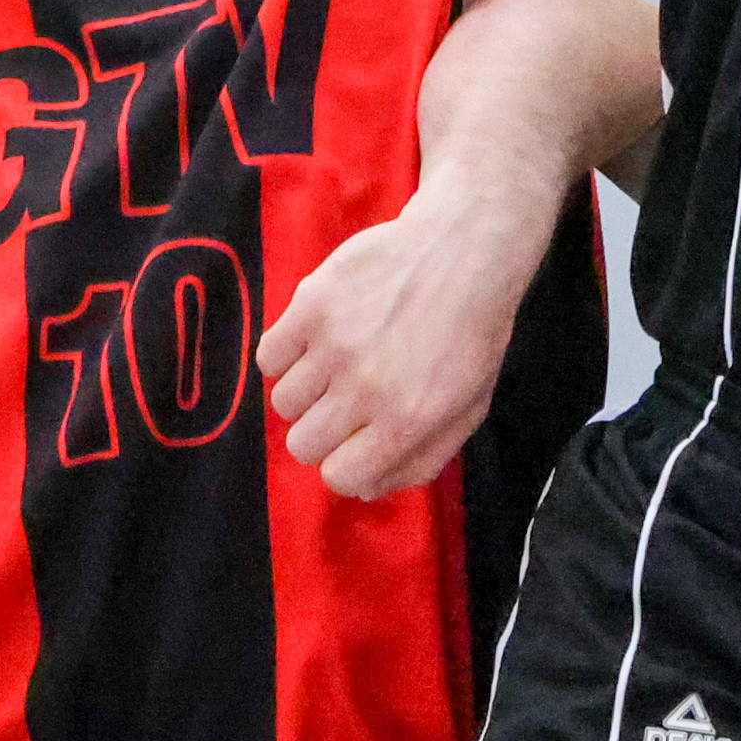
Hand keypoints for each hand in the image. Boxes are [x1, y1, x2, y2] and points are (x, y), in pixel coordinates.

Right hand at [257, 178, 545, 500]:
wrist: (463, 250)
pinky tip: (314, 341)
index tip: (355, 442)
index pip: (340, 477)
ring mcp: (333, 345)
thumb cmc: (471, 335)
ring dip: (306, 392)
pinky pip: (268, 356)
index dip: (345, 464)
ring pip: (283, 403)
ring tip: (334, 365)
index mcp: (406, 421)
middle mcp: (365, 389)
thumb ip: (418, 460)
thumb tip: (363, 490)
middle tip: (345, 402)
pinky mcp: (310, 304)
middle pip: (302, 445)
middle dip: (323, 431)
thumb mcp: (467, 410)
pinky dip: (286, 355)